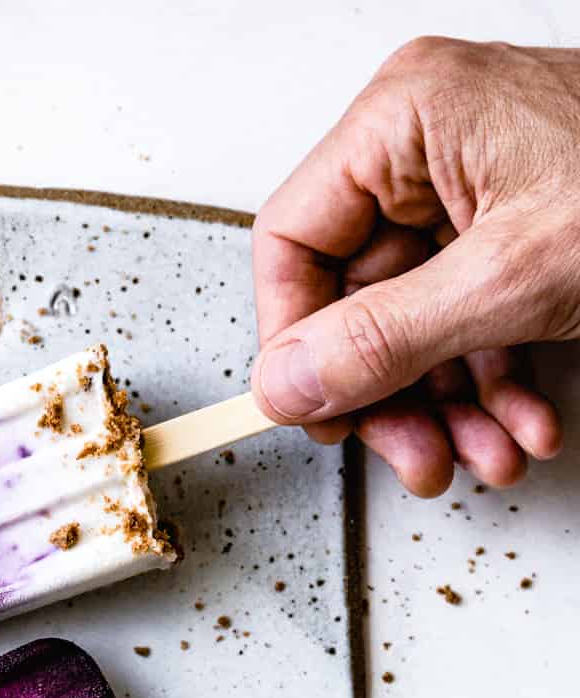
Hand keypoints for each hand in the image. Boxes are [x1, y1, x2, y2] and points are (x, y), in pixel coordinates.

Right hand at [251, 37, 576, 493]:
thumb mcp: (510, 281)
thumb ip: (384, 340)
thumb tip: (288, 384)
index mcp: (404, 121)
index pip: (293, 241)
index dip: (296, 343)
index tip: (321, 415)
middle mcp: (427, 147)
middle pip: (356, 298)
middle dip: (394, 398)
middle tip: (415, 460)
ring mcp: (473, 188)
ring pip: (415, 324)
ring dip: (448, 409)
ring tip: (487, 457)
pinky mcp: (516, 229)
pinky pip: (470, 319)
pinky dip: (494, 384)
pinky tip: (526, 425)